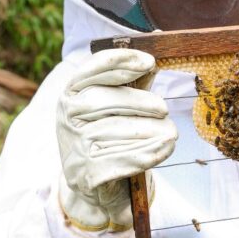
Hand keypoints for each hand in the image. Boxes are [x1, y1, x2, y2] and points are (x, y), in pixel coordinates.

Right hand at [56, 49, 176, 230]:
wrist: (94, 183)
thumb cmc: (109, 134)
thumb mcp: (117, 106)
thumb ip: (133, 83)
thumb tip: (154, 54)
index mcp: (72, 93)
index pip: (93, 69)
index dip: (121, 62)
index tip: (149, 62)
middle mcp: (67, 117)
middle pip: (105, 100)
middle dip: (141, 102)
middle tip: (164, 109)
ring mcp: (75, 146)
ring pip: (118, 131)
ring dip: (152, 131)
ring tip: (171, 133)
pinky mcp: (88, 173)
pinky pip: (124, 159)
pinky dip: (149, 152)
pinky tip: (165, 148)